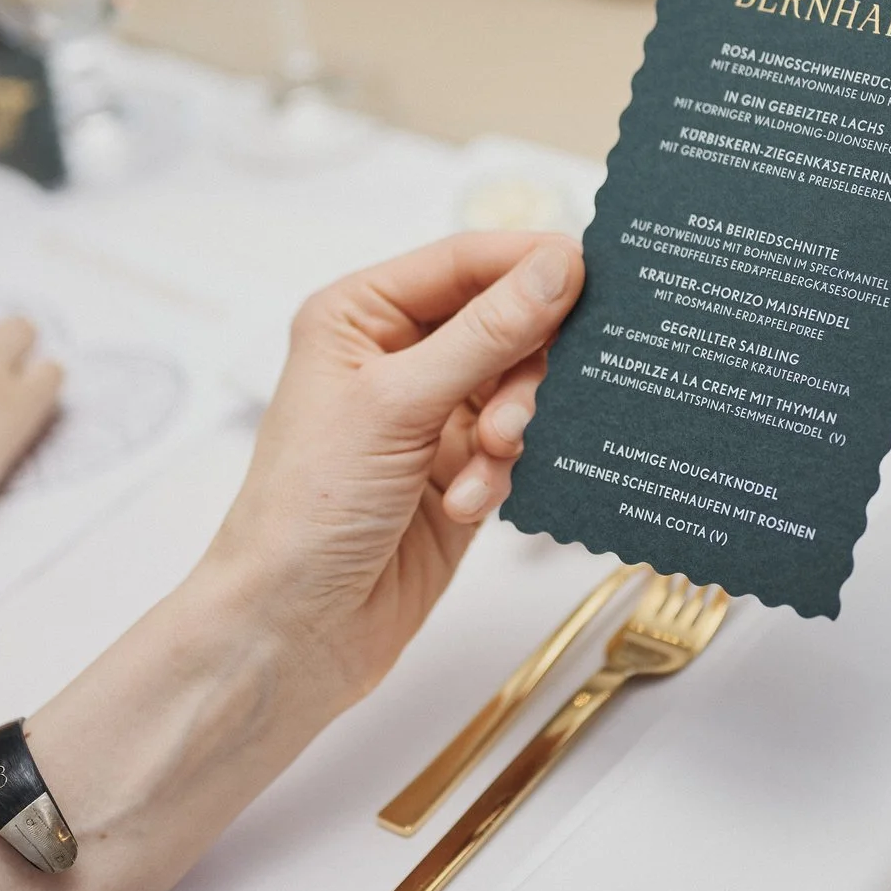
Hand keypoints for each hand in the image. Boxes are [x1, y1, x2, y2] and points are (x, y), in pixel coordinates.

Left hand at [200, 232, 582, 705]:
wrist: (294, 629)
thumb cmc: (310, 508)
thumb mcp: (398, 404)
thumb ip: (487, 333)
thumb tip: (561, 265)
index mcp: (359, 314)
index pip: (465, 261)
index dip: (531, 264)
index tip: (597, 275)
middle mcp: (394, 357)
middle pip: (503, 322)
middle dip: (526, 363)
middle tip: (527, 405)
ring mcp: (428, 418)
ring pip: (518, 388)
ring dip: (516, 425)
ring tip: (495, 458)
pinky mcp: (458, 474)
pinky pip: (515, 450)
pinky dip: (503, 474)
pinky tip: (468, 506)